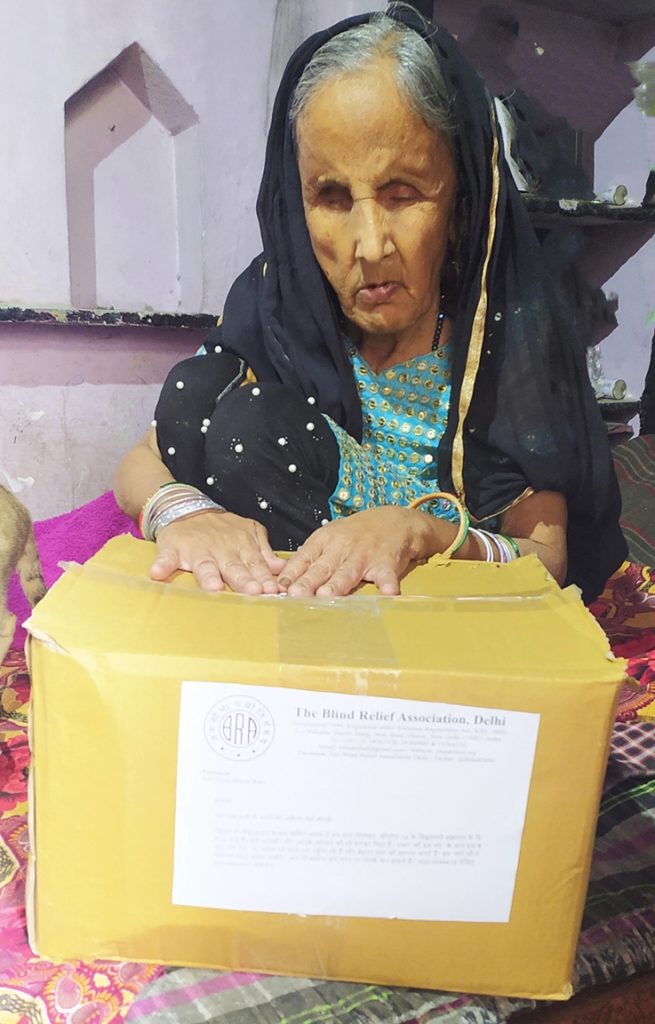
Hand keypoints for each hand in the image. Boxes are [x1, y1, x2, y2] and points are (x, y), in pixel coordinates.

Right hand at [150, 510, 285, 594]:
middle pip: (234, 567)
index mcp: (240, 546)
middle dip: (244, 580)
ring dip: (208, 576)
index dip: (263, 578)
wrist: (187, 510)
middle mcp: (220, 550)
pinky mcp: (172, 550)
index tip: (272, 590)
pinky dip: (162, 566)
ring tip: (213, 586)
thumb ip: (264, 551)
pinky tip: (157, 574)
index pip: (255, 564)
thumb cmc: (221, 528)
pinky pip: (166, 559)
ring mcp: (196, 551)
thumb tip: (280, 567)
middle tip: (253, 591)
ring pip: (204, 566)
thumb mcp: (248, 532)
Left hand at [278, 506, 455, 596]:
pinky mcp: (386, 563)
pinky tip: (387, 592)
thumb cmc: (355, 534)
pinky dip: (387, 583)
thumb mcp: (329, 538)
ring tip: (326, 596)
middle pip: (323, 567)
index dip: (291, 572)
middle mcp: (342, 547)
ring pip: (348, 572)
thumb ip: (309, 558)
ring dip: (337, 584)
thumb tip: (282, 577)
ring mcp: (364, 555)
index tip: (279, 586)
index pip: (304, 557)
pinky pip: (386, 575)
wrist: (394, 522)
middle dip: (308, 581)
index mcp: (325, 540)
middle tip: (295, 594)